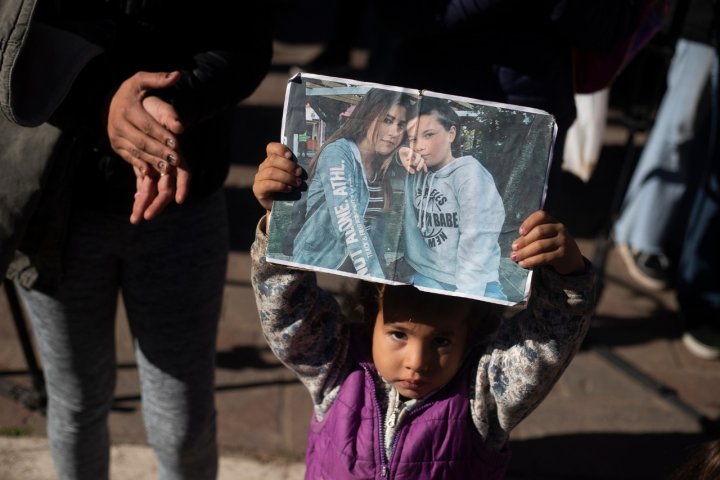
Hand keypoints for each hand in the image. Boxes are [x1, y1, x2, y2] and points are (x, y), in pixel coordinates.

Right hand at [107, 71, 182, 176]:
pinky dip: (141, 165)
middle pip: (142, 141)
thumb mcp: (142, 81)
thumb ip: (159, 79)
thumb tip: (177, 75)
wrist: (108, 101)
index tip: (176, 143)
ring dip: (153, 161)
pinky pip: (129, 158)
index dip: (161, 134)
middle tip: (175, 159)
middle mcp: (118, 124)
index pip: (147, 125)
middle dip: (159, 151)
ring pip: (136, 152)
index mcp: (127, 108)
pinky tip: (153, 172)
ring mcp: (115, 137)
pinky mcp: (116, 146)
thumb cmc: (132, 92)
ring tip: (168, 168)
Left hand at [129, 95, 190, 223]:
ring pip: (153, 189)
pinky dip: (140, 196)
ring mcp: (156, 165)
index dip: (182, 186)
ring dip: (146, 204)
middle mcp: (167, 162)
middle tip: (147, 216)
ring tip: (135, 219)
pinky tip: (134, 208)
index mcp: (174, 151)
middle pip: (166, 187)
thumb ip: (170, 116)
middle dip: (158, 203)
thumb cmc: (153, 105)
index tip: (178, 200)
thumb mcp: (160, 107)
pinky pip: (143, 185)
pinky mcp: (145, 166)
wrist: (142, 103)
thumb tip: (179, 127)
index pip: (183, 172)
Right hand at [253, 142, 303, 212]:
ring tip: (297, 183)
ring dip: (287, 177)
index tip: (290, 155)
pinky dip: (280, 186)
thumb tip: (310, 162)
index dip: (280, 149)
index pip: (271, 148)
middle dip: (289, 166)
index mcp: (272, 160)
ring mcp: (259, 177)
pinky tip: (289, 189)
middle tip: (299, 173)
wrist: (281, 206)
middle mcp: (264, 167)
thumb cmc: (289, 188)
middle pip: (273, 160)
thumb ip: (295, 168)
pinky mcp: (258, 189)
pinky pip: (268, 184)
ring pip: (271, 172)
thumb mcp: (293, 175)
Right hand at [398, 146, 426, 173]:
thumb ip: (409, 169)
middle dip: (421, 165)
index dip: (424, 167)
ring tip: (414, 164)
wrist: (400, 152)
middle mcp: (416, 156)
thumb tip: (413, 172)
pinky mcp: (409, 149)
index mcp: (417, 160)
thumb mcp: (406, 165)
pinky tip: (407, 159)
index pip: (423, 163)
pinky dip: (410, 156)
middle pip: (422, 159)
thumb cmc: (404, 158)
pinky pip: (411, 152)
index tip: (425, 171)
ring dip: (417, 160)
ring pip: (418, 155)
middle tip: (418, 169)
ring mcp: (414, 153)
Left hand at [510, 210, 584, 274]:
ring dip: (524, 252)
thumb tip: (515, 243)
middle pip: (539, 231)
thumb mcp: (548, 236)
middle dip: (524, 240)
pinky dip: (531, 261)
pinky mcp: (562, 255)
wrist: (573, 260)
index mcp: (553, 221)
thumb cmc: (553, 246)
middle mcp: (560, 229)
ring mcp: (563, 241)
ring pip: (540, 246)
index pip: (541, 215)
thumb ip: (534, 235)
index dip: (529, 222)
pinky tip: (523, 263)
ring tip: (515, 257)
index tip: (520, 232)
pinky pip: (543, 257)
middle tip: (513, 248)